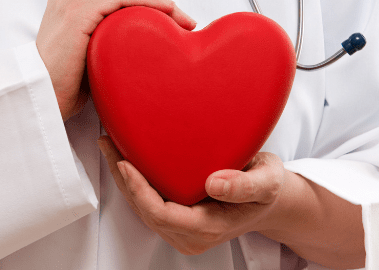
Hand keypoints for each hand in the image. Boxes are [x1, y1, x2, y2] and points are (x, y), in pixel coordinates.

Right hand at [36, 0, 196, 121]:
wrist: (41, 102)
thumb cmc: (63, 90)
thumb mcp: (89, 60)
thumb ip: (108, 45)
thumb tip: (143, 51)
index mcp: (67, 7)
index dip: (147, 4)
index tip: (174, 23)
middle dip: (158, 2)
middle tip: (185, 21)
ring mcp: (70, 3)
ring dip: (158, 1)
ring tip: (182, 20)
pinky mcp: (77, 13)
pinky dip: (147, 1)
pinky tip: (167, 12)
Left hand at [97, 135, 285, 255]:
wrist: (270, 202)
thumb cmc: (268, 190)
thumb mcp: (268, 182)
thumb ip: (245, 185)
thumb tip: (214, 184)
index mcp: (209, 228)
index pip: (162, 214)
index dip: (139, 190)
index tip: (125, 162)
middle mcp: (190, 235)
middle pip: (144, 210)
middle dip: (122, 179)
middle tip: (108, 143)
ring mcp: (181, 231)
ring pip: (141, 207)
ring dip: (122, 178)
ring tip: (109, 144)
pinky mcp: (176, 220)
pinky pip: (147, 203)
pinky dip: (133, 180)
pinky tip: (124, 156)